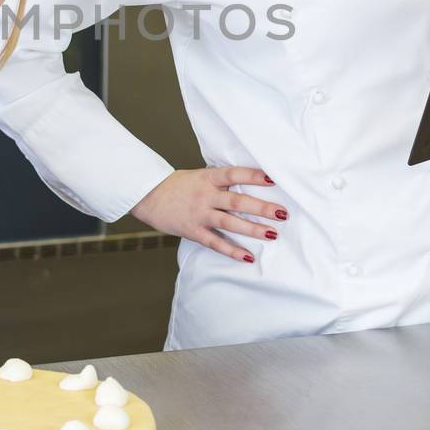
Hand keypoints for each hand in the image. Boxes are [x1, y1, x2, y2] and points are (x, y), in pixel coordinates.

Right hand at [129, 167, 286, 262]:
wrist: (147, 195)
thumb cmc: (176, 185)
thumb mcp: (198, 176)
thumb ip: (219, 181)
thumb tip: (248, 183)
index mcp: (207, 178)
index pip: (234, 174)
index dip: (253, 176)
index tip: (273, 180)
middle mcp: (205, 195)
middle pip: (237, 201)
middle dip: (261, 207)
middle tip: (282, 213)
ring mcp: (199, 214)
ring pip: (229, 222)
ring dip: (252, 229)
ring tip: (272, 234)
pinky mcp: (192, 230)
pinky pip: (215, 242)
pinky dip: (232, 250)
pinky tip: (248, 256)